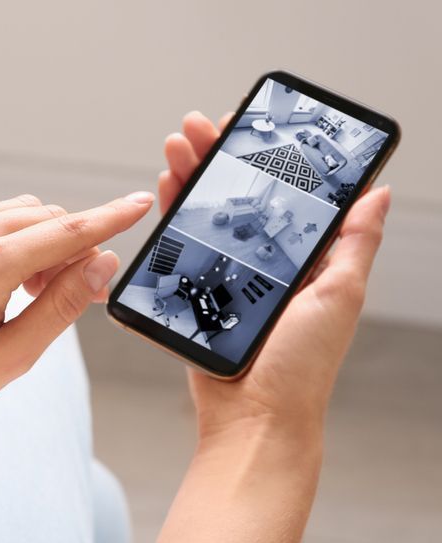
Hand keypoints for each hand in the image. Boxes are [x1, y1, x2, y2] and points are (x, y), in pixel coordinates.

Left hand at [0, 192, 154, 433]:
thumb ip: (61, 306)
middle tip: (85, 296)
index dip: (112, 218)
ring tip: (42, 295)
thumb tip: (103, 265)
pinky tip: (13, 284)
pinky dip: (17, 241)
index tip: (143, 203)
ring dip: (46, 242)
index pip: (69, 230)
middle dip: (78, 247)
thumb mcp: (10, 356)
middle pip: (49, 219)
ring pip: (22, 215)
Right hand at [149, 112, 389, 542]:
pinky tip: (165, 186)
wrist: (252, 419)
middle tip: (201, 123)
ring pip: (206, 212)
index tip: (252, 123)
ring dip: (190, 174)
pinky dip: (172, 213)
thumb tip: (377, 191)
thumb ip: (353, 243)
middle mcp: (265, 260)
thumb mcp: (338, 297)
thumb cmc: (301, 367)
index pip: (286, 191)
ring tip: (176, 142)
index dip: (268, 154)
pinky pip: (180, 245)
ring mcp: (228, 274)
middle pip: (239, 193)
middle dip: (218, 154)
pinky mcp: (196, 292)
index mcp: (304, 257)